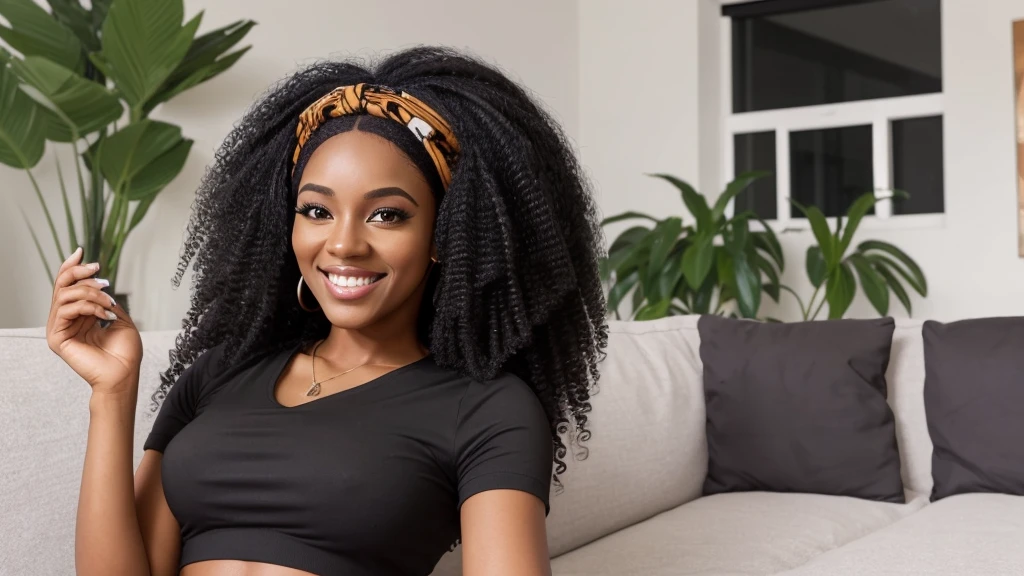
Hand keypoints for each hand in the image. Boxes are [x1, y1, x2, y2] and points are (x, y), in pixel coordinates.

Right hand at [46, 247, 142, 394]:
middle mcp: (66, 320)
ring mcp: (59, 329)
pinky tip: (104, 313)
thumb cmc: (125, 352)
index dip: (71, 267)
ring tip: (109, 302)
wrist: (125, 374)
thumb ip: (106, 300)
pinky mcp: (56, 338)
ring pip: (65, 295)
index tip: (82, 252)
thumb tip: (99, 283)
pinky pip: (66, 310)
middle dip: (79, 274)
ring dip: (90, 293)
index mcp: (79, 315)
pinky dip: (87, 306)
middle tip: (100, 275)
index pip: (68, 286)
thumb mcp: (119, 317)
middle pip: (61, 285)